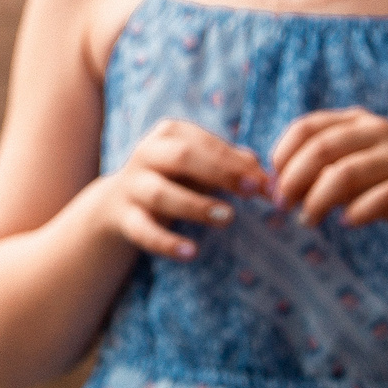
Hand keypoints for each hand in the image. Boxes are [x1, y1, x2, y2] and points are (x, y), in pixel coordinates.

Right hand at [88, 118, 268, 260]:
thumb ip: (234, 167)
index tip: (263, 183)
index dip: (235, 162)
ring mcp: (132, 185)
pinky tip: (191, 253)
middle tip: (250, 191)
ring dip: (195, 205)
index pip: (205, 143)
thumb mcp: (201, 166)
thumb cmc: (175, 179)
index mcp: (169, 134)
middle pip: (181, 157)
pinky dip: (166, 242)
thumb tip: (268, 179)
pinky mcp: (124, 217)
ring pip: (160, 193)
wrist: (119, 202)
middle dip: (219, 172)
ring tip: (227, 217)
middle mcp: (147, 154)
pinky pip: (143, 230)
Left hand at [268, 107, 387, 246]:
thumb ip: (317, 171)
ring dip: (319, 200)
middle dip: (294, 179)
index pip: (306, 126)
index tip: (271, 183)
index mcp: (357, 121)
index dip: (282, 154)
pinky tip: (346, 223)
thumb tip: (273, 185)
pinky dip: (358, 211)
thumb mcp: (349, 173)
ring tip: (307, 220)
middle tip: (282, 205)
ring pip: (347, 172)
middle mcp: (379, 131)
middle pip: (321, 148)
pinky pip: (383, 196)